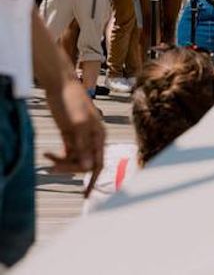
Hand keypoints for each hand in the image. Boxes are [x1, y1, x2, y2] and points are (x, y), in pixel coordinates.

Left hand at [43, 78, 104, 196]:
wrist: (60, 84)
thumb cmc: (72, 101)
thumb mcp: (78, 124)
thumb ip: (84, 146)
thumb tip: (89, 167)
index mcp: (99, 136)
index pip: (98, 163)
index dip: (93, 180)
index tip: (86, 195)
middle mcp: (92, 138)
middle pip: (84, 163)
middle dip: (69, 168)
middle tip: (52, 169)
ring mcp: (80, 137)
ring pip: (74, 158)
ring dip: (61, 162)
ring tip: (47, 159)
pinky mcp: (69, 134)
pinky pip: (66, 152)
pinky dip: (56, 156)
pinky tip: (46, 154)